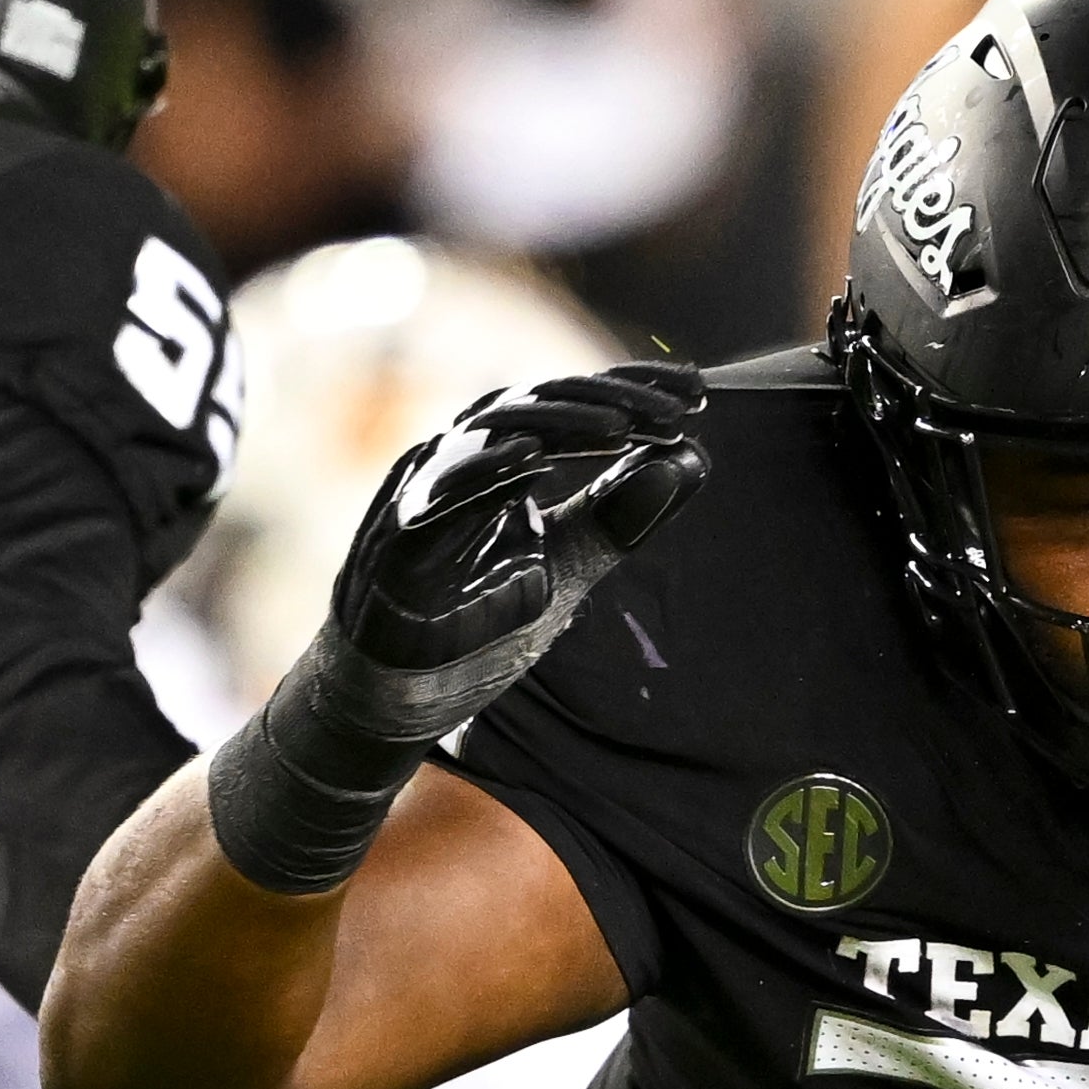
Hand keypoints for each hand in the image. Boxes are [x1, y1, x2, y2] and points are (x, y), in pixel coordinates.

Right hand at [209, 361, 706, 891]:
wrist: (396, 697)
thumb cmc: (475, 624)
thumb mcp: (568, 567)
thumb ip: (621, 517)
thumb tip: (695, 458)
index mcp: (497, 463)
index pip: (568, 405)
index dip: (631, 392)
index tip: (699, 392)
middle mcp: (456, 464)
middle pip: (534, 402)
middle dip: (608, 399)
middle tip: (678, 407)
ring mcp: (418, 497)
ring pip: (484, 433)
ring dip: (556, 424)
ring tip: (621, 423)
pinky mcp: (390, 544)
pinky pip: (433, 496)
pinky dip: (480, 471)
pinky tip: (530, 456)